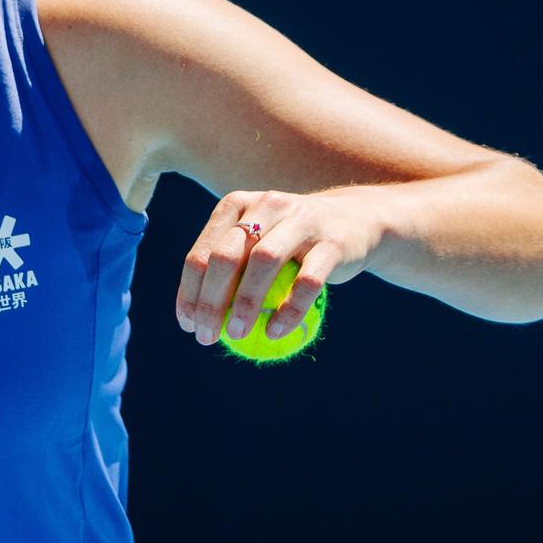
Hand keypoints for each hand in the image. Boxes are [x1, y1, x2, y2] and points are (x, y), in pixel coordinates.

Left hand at [176, 188, 377, 345]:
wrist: (355, 221)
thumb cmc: (291, 242)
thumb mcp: (255, 243)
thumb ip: (226, 270)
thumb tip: (192, 318)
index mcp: (237, 206)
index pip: (202, 252)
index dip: (189, 292)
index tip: (187, 325)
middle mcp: (266, 206)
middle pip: (226, 256)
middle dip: (209, 301)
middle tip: (206, 336)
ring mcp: (301, 221)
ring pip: (264, 261)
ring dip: (245, 303)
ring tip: (236, 335)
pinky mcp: (332, 242)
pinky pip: (307, 281)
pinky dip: (289, 310)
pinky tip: (274, 332)